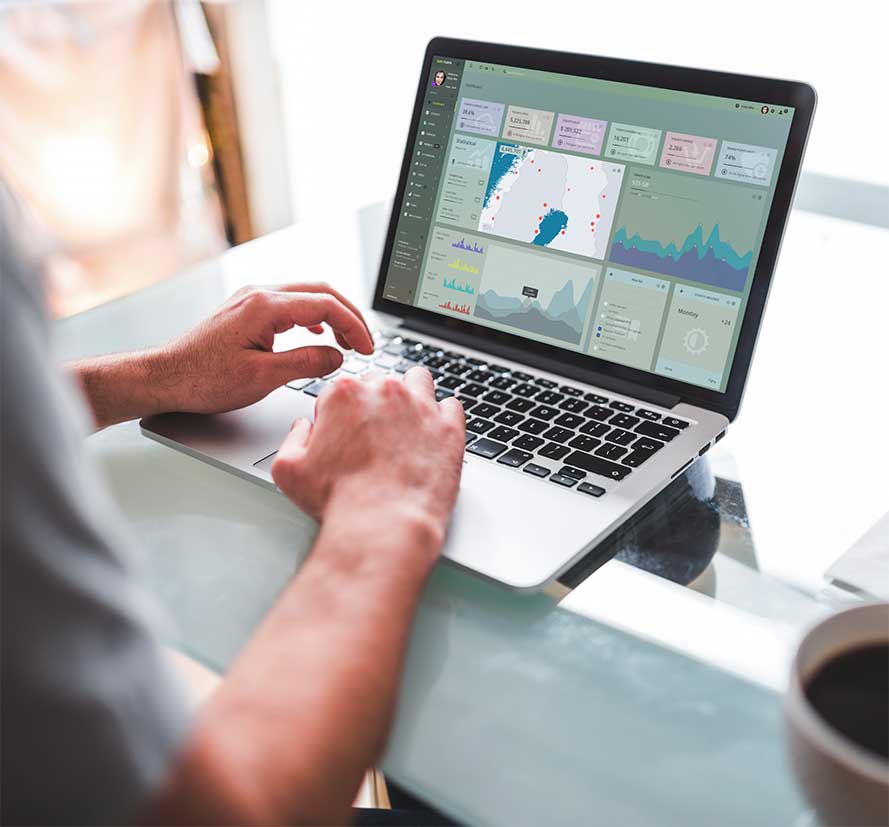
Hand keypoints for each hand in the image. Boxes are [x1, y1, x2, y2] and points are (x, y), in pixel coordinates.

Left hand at [158, 283, 373, 414]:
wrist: (165, 377)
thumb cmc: (203, 379)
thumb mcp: (262, 378)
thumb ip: (306, 363)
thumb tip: (336, 356)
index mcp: (265, 306)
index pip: (326, 304)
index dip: (354, 326)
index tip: (367, 348)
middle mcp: (258, 294)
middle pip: (320, 292)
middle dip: (349, 316)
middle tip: (366, 343)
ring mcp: (251, 299)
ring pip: (306, 295)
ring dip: (332, 315)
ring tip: (347, 341)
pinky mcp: (246, 309)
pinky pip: (290, 304)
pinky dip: (312, 316)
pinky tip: (318, 333)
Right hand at [271, 367, 465, 552]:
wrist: (383, 527)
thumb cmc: (339, 501)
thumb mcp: (288, 469)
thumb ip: (293, 437)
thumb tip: (304, 427)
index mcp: (344, 394)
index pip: (341, 390)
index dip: (339, 414)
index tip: (343, 436)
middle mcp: (385, 392)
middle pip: (379, 383)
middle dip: (375, 404)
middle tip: (373, 436)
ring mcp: (421, 407)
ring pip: (418, 381)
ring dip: (411, 396)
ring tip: (405, 424)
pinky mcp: (449, 428)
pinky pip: (451, 405)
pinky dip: (443, 416)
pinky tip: (432, 434)